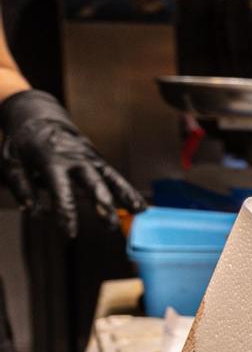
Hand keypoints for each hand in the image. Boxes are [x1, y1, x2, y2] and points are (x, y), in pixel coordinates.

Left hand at [0, 91, 143, 237]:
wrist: (38, 117)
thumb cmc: (23, 143)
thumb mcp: (11, 162)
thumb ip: (22, 188)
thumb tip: (31, 211)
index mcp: (51, 160)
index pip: (61, 191)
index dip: (66, 213)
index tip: (69, 233)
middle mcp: (75, 159)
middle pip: (93, 183)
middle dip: (103, 204)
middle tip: (109, 225)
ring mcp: (89, 158)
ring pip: (111, 179)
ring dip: (124, 197)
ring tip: (137, 214)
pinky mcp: (98, 160)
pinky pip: (116, 177)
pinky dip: (128, 192)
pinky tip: (139, 208)